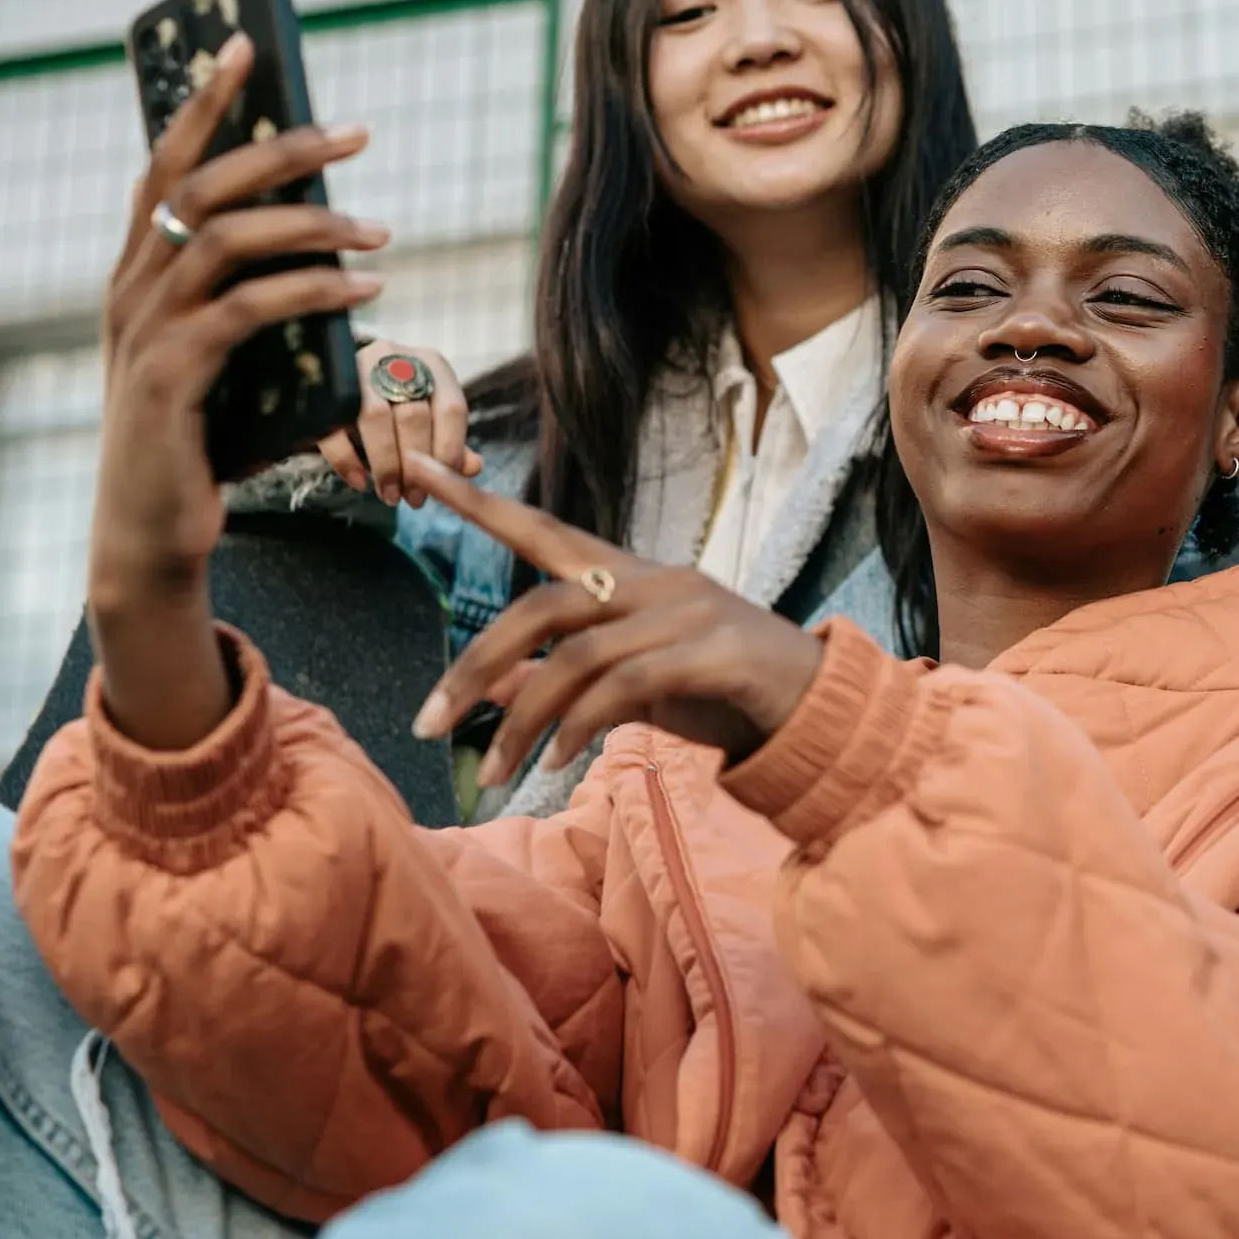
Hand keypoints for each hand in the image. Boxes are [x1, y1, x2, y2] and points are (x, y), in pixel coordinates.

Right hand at [89, 35, 386, 747]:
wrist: (150, 532)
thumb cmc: (198, 438)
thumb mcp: (225, 352)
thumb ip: (253, 295)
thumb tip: (332, 242)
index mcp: (138, 272)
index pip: (164, 166)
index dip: (200, 103)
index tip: (247, 48)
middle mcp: (131, 289)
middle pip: (200, 186)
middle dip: (280, 148)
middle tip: (356, 133)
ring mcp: (145, 331)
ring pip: (225, 238)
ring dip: (312, 222)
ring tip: (380, 225)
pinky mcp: (170, 378)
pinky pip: (246, 310)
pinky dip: (312, 290)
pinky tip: (365, 287)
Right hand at [320, 338, 480, 505]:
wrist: (345, 371)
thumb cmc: (399, 397)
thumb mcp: (431, 412)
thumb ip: (450, 439)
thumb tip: (473, 468)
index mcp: (432, 365)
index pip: (451, 409)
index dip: (448, 451)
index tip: (442, 483)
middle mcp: (397, 360)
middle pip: (413, 416)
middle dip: (415, 465)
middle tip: (413, 498)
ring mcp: (359, 369)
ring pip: (375, 418)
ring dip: (385, 464)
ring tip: (390, 495)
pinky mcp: (325, 386)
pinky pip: (333, 425)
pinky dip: (346, 459)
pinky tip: (359, 482)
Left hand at [400, 452, 824, 781]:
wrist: (818, 709)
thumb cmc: (722, 691)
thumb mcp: (633, 685)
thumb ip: (569, 680)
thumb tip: (500, 685)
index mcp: (631, 577)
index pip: (543, 531)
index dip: (480, 501)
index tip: (420, 465)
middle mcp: (654, 582)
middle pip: (542, 607)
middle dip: (475, 665)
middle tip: (428, 724)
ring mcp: (687, 614)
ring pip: (577, 656)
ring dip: (523, 721)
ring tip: (493, 772)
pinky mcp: (713, 654)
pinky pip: (626, 688)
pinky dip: (580, 729)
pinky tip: (558, 763)